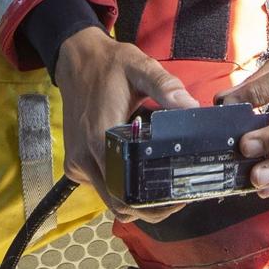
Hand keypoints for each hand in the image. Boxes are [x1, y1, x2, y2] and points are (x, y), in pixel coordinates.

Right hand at [53, 26, 198, 221]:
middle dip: (148, 208)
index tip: (176, 198)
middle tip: (176, 198)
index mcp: (99, 138)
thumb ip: (166, 86)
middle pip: (118, 204)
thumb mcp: (140, 68)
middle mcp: (84, 157)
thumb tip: (191, 106)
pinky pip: (102, 186)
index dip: (152, 202)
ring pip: (110, 199)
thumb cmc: (108, 65)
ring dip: (135, 199)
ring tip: (163, 185)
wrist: (76, 60)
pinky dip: (122, 187)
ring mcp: (78, 163)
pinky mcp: (77, 163)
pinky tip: (141, 172)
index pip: (124, 191)